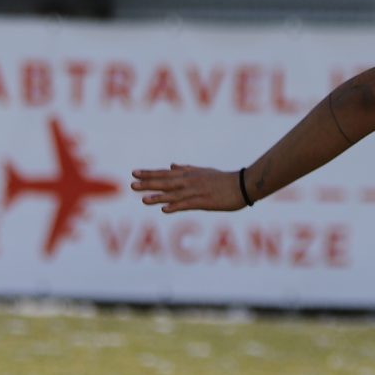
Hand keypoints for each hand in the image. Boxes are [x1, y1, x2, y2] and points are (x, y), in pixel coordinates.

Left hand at [132, 163, 246, 212]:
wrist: (243, 185)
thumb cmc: (224, 179)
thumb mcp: (204, 171)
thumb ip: (186, 168)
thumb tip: (171, 165)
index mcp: (189, 174)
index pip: (165, 173)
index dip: (149, 173)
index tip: (134, 173)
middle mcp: (190, 181)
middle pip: (166, 182)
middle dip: (148, 184)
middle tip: (132, 185)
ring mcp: (196, 191)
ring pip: (174, 194)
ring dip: (158, 196)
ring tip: (143, 199)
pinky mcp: (204, 202)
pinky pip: (187, 205)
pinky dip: (176, 206)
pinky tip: (165, 210)